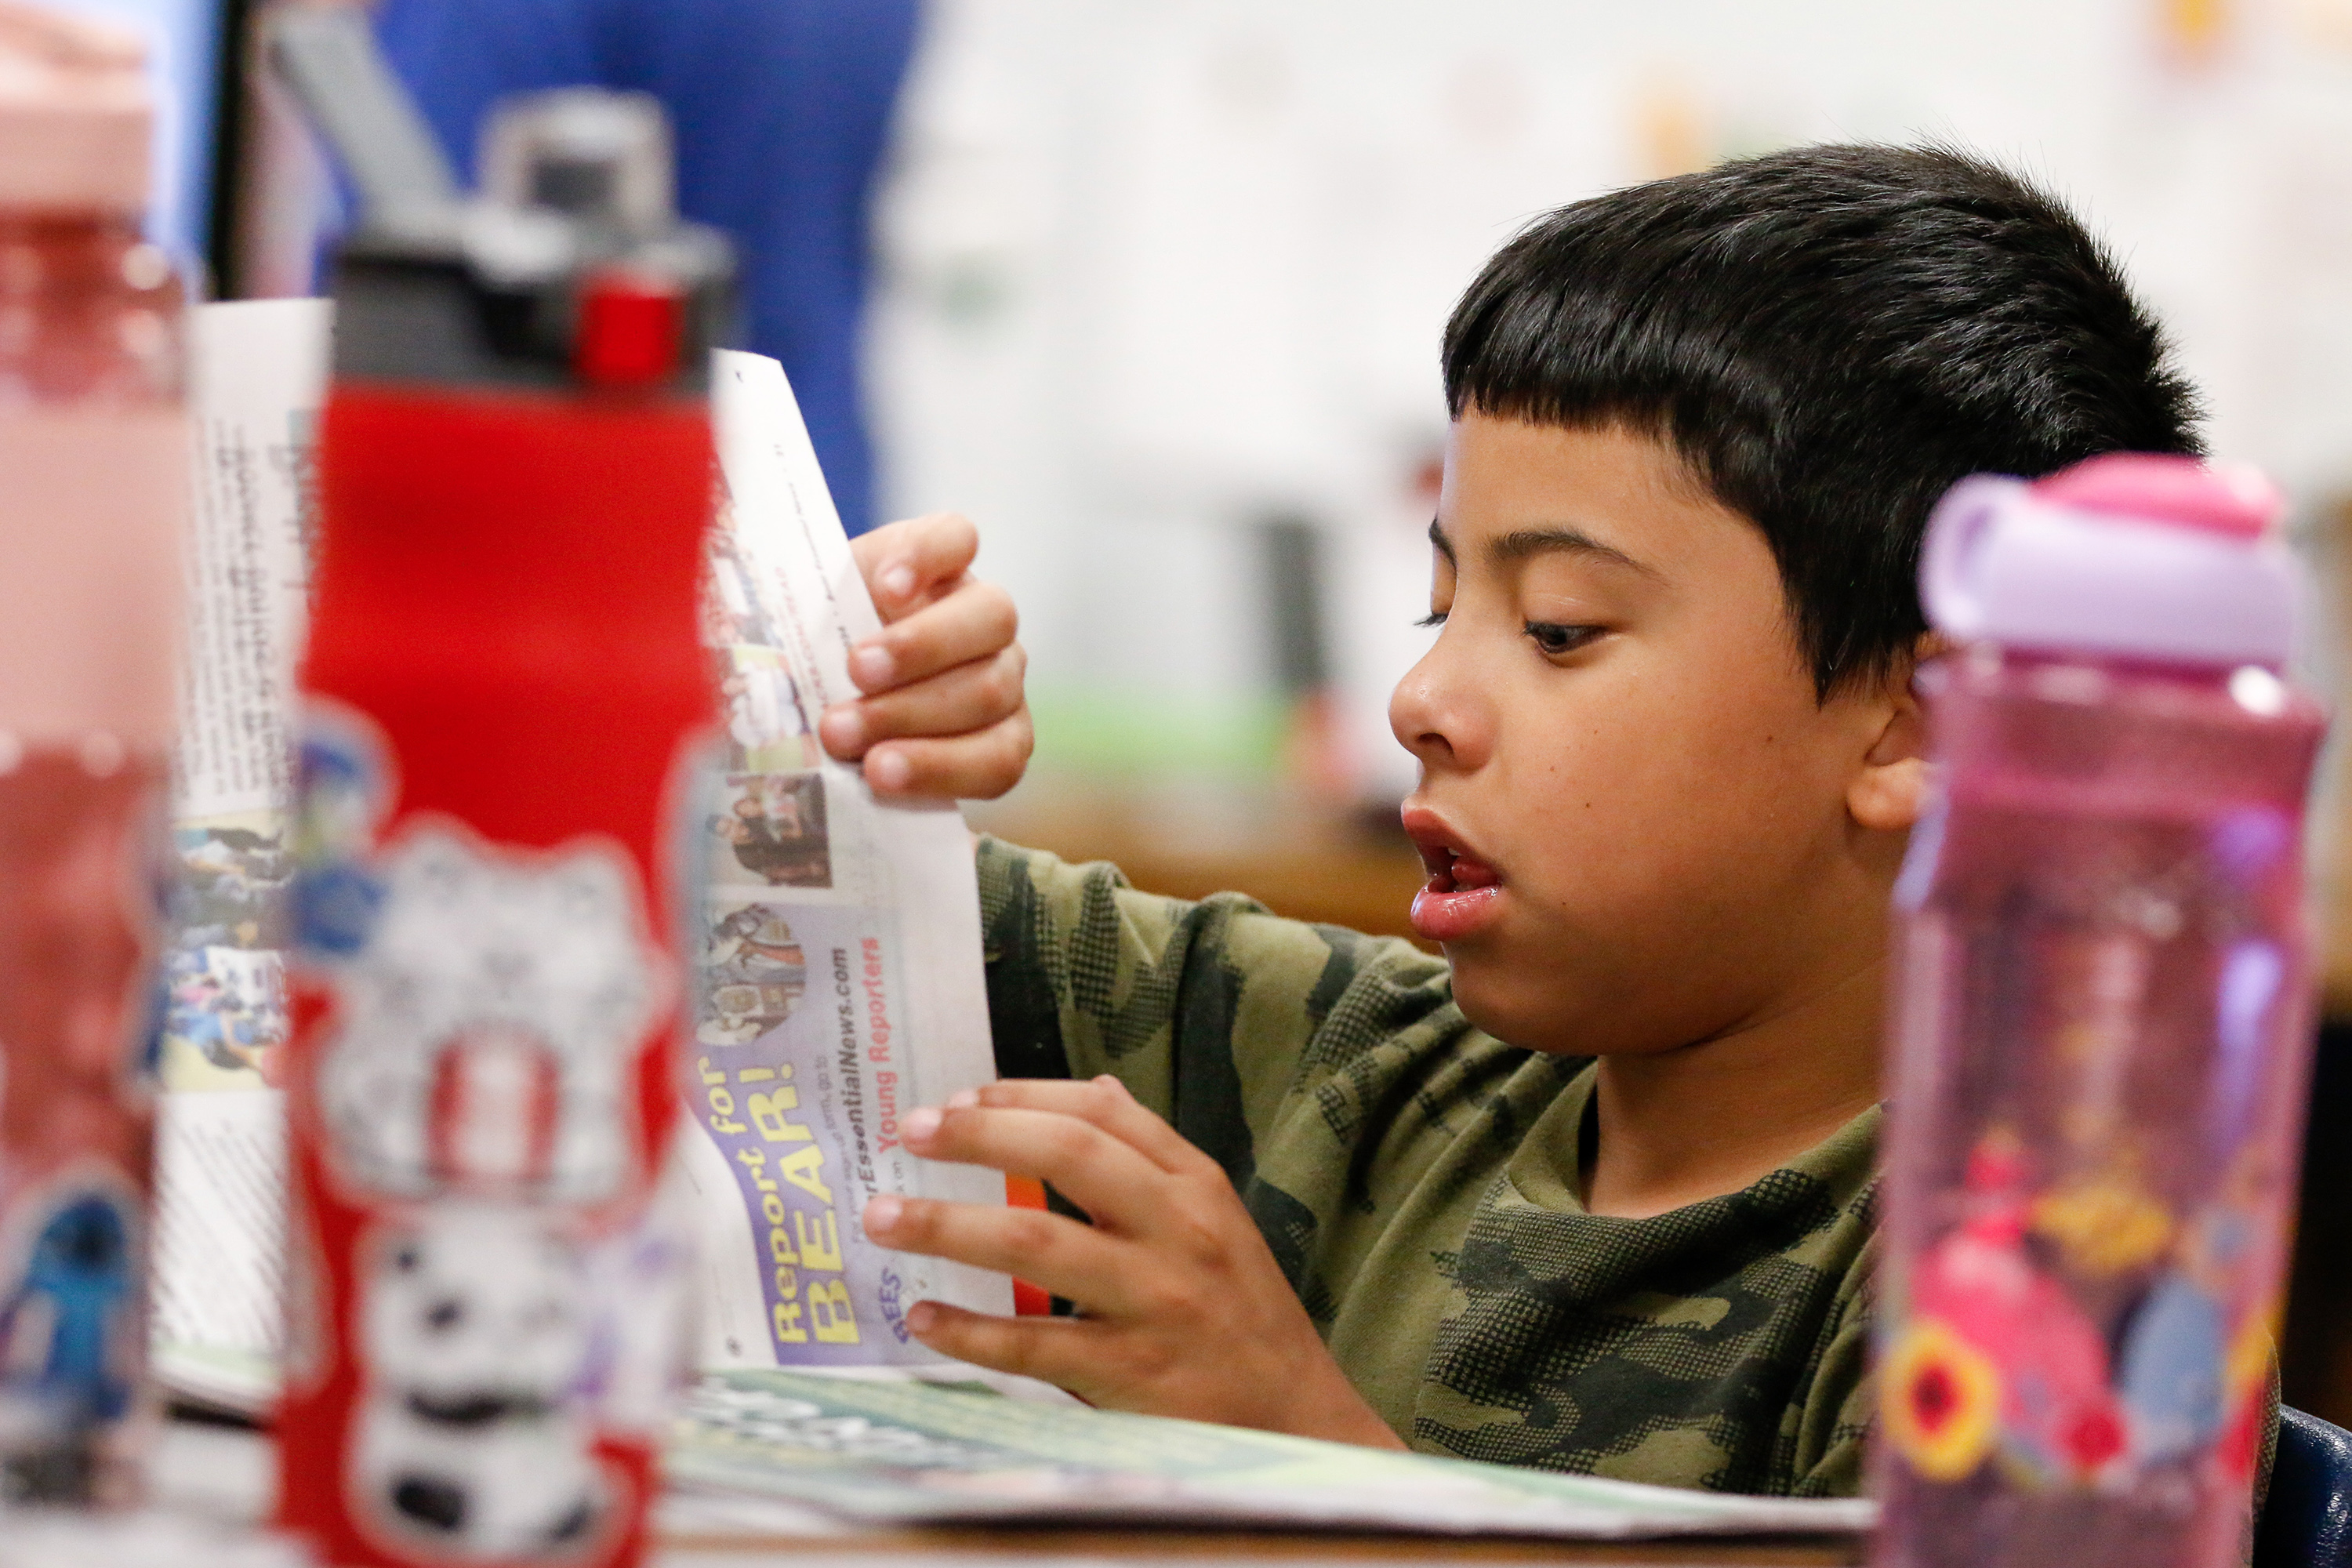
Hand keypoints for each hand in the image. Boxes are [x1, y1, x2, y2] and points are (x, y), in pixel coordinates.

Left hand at [824, 512, 1032, 798]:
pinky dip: (941, 769)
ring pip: (992, 691)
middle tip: (854, 674)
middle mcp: (983, 617)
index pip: (954, 537)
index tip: (883, 586)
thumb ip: (798, 611)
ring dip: (915, 718)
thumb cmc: (813, 661)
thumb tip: (754, 633)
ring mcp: (1005, 678)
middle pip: (990, 616)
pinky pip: (999, 760)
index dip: (927, 556)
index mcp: (934, 569)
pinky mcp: (1007, 742)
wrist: (829, 731)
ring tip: (848, 743)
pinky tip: (885, 777)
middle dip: (919, 649)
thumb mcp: (800, 623)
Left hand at [860, 1076, 1406, 1448]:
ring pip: (1033, 1243)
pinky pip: (1032, 1344)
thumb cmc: (1243, 1315)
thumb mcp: (1217, 1219)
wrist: (1299, 1420)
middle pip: (1065, 1156)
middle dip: (979, 1136)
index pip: (1103, 1115)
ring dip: (946, 1225)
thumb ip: (1153, 1157)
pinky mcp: (1130, 1373)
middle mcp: (1178, 1231)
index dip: (1024, 1096)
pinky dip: (969, 1330)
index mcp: (1197, 1187)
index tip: (959, 1097)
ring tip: (883, 1218)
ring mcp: (1155, 1301)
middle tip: (911, 1132)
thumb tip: (1095, 1090)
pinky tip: (922, 1317)